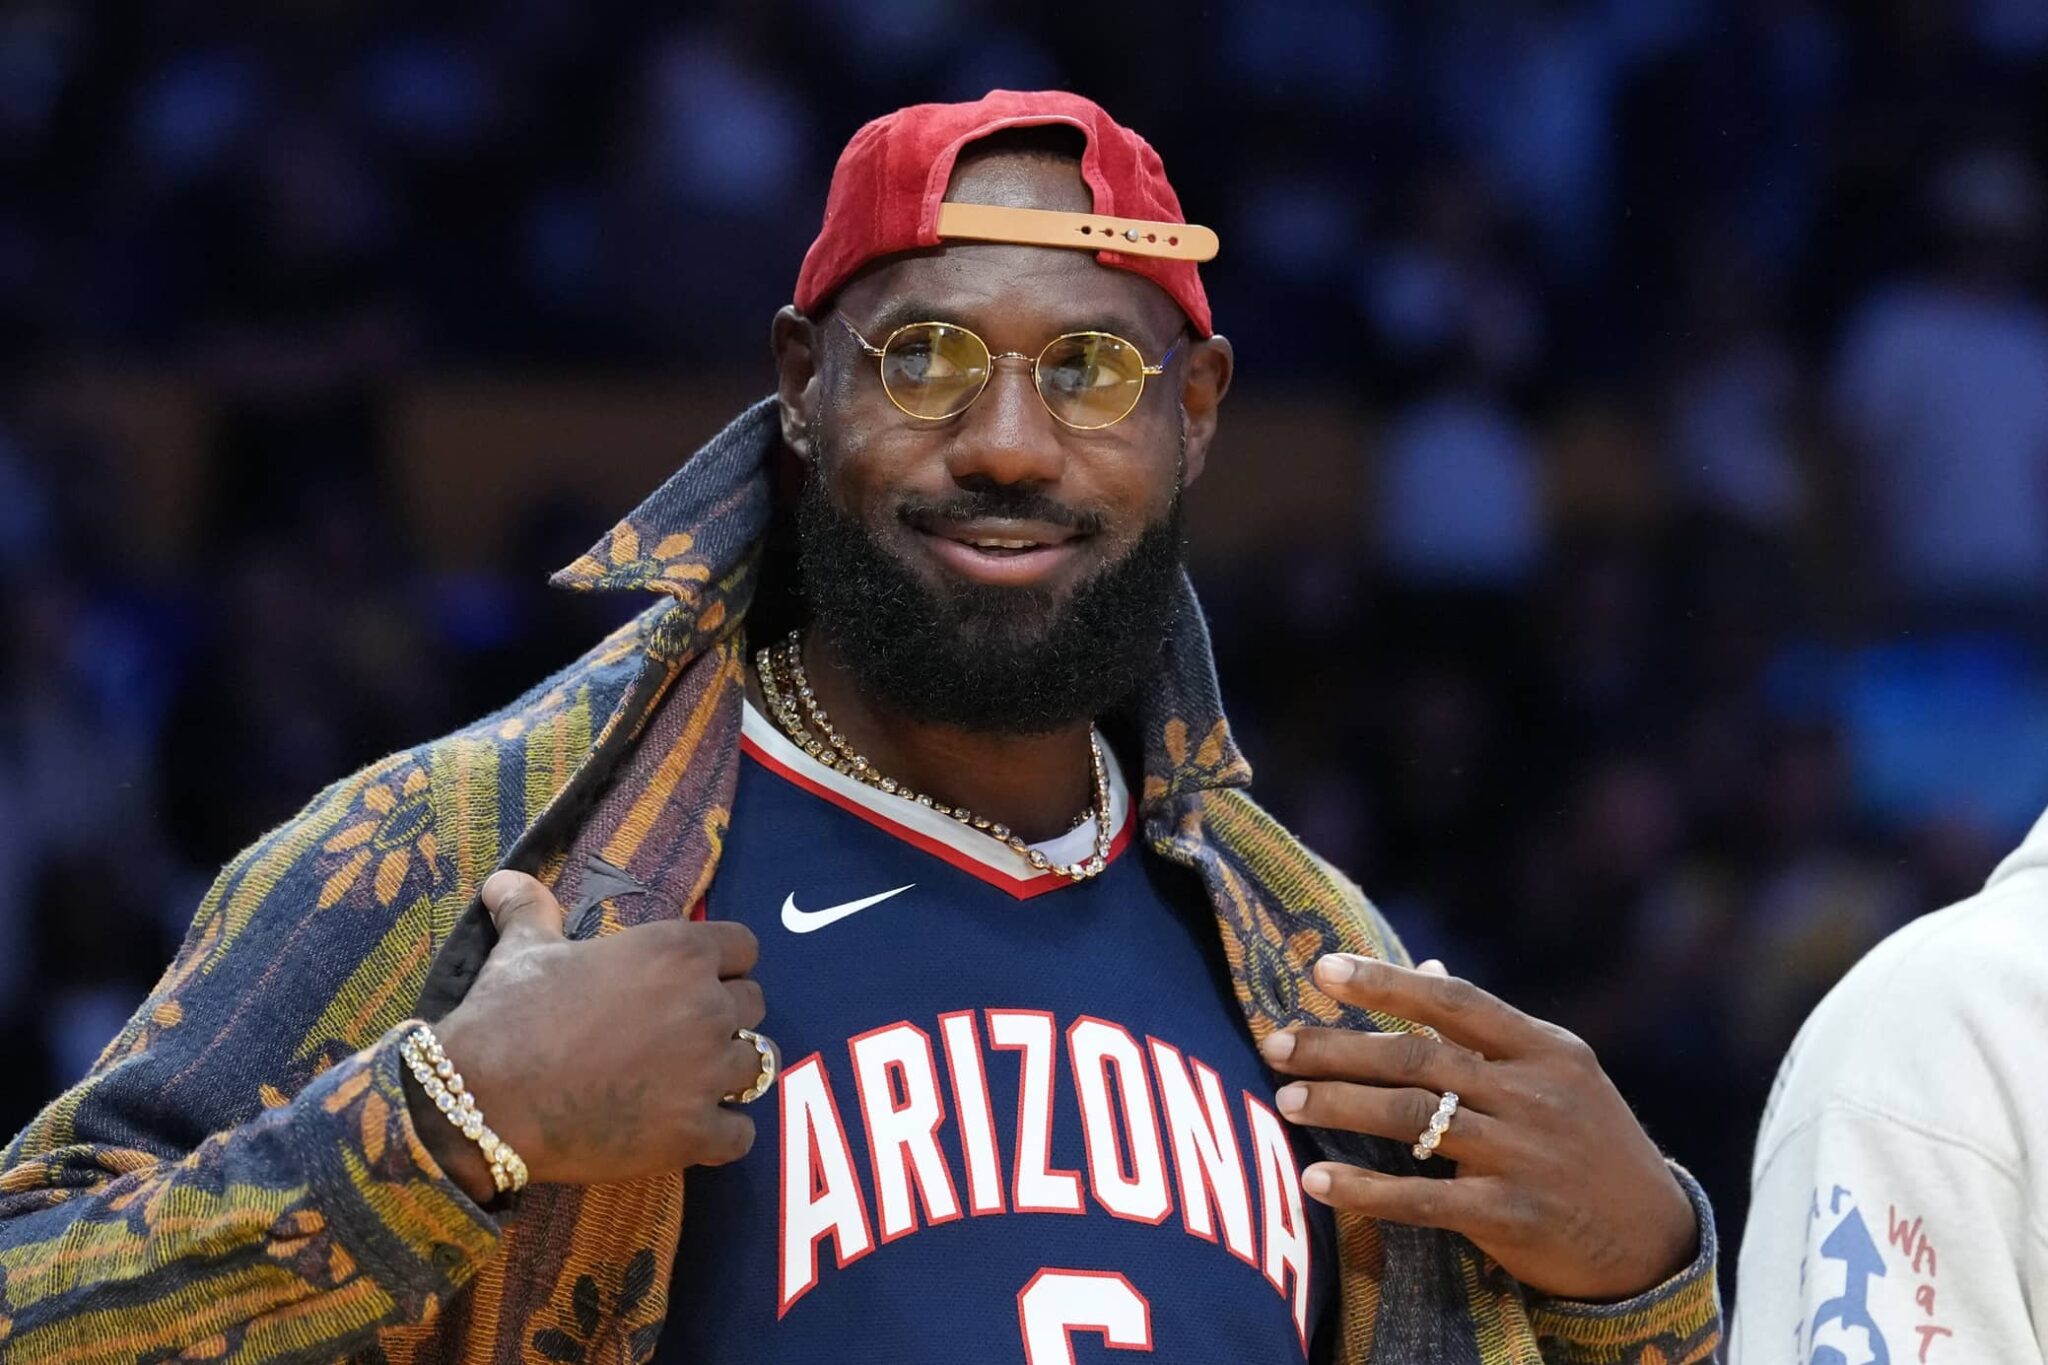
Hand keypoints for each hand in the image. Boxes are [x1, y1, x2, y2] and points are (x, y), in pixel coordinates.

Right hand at [407, 871, 773, 1200]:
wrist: (481, 1100)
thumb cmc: (507, 1015)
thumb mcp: (522, 950)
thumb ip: (531, 909)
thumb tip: (505, 878)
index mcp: (676, 952)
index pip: (743, 948)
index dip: (721, 964)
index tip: (691, 982)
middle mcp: (706, 1007)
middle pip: (753, 1005)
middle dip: (723, 1018)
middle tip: (678, 1036)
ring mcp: (706, 1073)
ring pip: (754, 1066)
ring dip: (726, 1073)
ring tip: (685, 1082)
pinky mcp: (695, 1133)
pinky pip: (742, 1133)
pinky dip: (723, 1133)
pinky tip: (691, 1129)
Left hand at [1261, 955, 1695, 1301]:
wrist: (1652, 1240)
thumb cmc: (1588, 1143)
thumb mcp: (1557, 1075)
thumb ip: (1487, 1031)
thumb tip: (1425, 969)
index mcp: (1545, 1049)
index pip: (1454, 1001)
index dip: (1385, 982)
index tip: (1321, 969)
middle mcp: (1536, 1095)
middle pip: (1420, 1059)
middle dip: (1339, 1049)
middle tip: (1275, 1045)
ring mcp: (1525, 1155)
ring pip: (1414, 1119)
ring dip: (1341, 1108)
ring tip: (1286, 1101)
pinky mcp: (1512, 1215)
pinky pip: (1423, 1199)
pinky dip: (1365, 1189)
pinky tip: (1318, 1182)